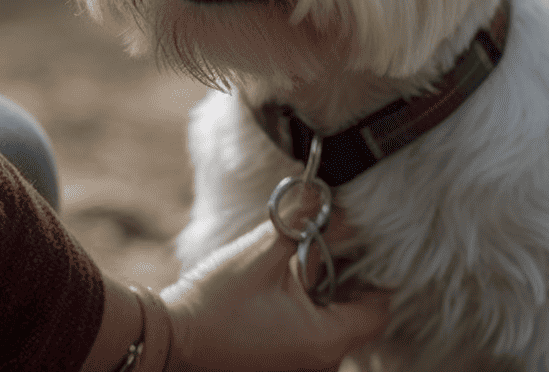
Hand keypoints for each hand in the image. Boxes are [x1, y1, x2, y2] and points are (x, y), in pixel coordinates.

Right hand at [161, 219, 390, 371]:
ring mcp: (299, 369)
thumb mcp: (265, 252)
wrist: (169, 338)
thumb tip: (327, 195)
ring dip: (323, 295)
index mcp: (326, 341)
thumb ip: (303, 221)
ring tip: (297, 265)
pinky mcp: (280, 367)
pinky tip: (283, 288)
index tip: (358, 244)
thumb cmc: (216, 301)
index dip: (374, 273)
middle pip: (357, 318)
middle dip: (345, 279)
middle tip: (323, 247)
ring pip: (332, 327)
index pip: (379, 308)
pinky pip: (310, 338)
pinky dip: (307, 312)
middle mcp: (320, 364)